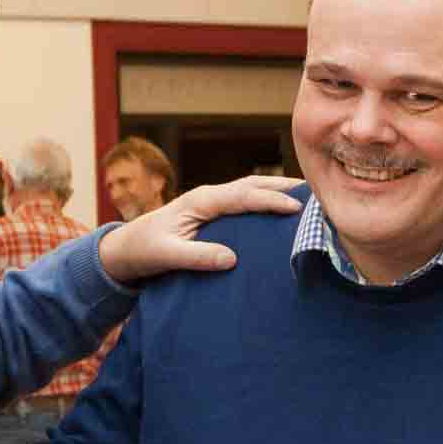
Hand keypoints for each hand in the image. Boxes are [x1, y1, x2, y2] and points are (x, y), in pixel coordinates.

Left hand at [97, 174, 301, 282]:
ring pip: (251, 189)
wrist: (125, 249)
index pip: (243, 196)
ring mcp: (211, 202)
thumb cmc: (143, 251)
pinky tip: (284, 209)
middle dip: (283, 185)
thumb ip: (197, 256)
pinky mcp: (213, 212)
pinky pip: (246, 201)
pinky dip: (267, 200)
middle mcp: (208, 196)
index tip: (296, 208)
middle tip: (317, 190)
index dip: (270, 200)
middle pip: (253, 184)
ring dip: (278, 189)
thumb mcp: (166, 256)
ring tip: (308, 195)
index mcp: (200, 200)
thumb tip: (231, 259)